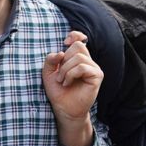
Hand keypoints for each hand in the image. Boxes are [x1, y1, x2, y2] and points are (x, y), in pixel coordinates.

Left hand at [42, 31, 102, 145]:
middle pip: (78, 46)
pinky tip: (67, 83)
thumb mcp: (48, 74)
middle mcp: (88, 61)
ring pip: (78, 57)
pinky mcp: (97, 76)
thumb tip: (60, 51)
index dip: (74, 36)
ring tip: (62, 81)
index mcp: (77, 59)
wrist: (63, 108)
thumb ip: (50, 60)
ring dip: (65, 70)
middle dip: (64, 61)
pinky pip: (82, 67)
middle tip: (59, 76)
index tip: (65, 42)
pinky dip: (71, 74)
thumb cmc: (57, 91)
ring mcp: (94, 68)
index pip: (80, 40)